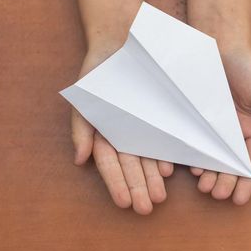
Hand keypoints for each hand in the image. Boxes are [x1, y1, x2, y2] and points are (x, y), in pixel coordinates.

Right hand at [71, 50, 174, 214]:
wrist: (123, 42)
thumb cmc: (99, 74)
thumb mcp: (85, 98)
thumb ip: (81, 129)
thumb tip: (80, 159)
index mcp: (105, 136)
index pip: (110, 165)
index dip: (117, 184)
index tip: (123, 203)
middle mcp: (125, 137)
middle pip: (132, 167)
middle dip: (138, 188)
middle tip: (146, 208)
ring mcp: (144, 129)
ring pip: (148, 159)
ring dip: (153, 179)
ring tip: (159, 198)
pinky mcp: (162, 121)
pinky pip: (165, 141)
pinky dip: (167, 155)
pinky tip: (171, 171)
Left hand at [189, 46, 250, 204]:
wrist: (219, 44)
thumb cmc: (248, 69)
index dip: (246, 183)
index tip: (239, 200)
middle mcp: (233, 135)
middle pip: (230, 167)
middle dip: (225, 183)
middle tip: (217, 195)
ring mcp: (213, 130)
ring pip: (212, 160)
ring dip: (210, 176)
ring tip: (205, 187)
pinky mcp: (195, 122)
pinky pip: (195, 144)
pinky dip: (194, 158)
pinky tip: (192, 167)